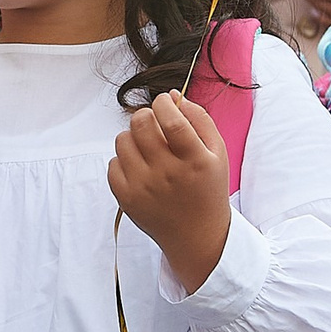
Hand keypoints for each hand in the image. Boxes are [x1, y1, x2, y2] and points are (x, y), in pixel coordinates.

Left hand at [109, 92, 231, 293]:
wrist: (197, 236)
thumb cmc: (207, 189)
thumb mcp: (217, 153)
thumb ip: (199, 119)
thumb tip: (172, 95)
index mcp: (194, 160)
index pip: (171, 119)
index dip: (162, 103)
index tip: (164, 103)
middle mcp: (167, 174)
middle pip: (140, 124)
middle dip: (146, 115)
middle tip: (154, 124)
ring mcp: (144, 188)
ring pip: (123, 140)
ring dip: (134, 137)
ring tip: (148, 149)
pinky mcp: (127, 199)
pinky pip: (113, 163)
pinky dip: (124, 161)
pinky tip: (140, 169)